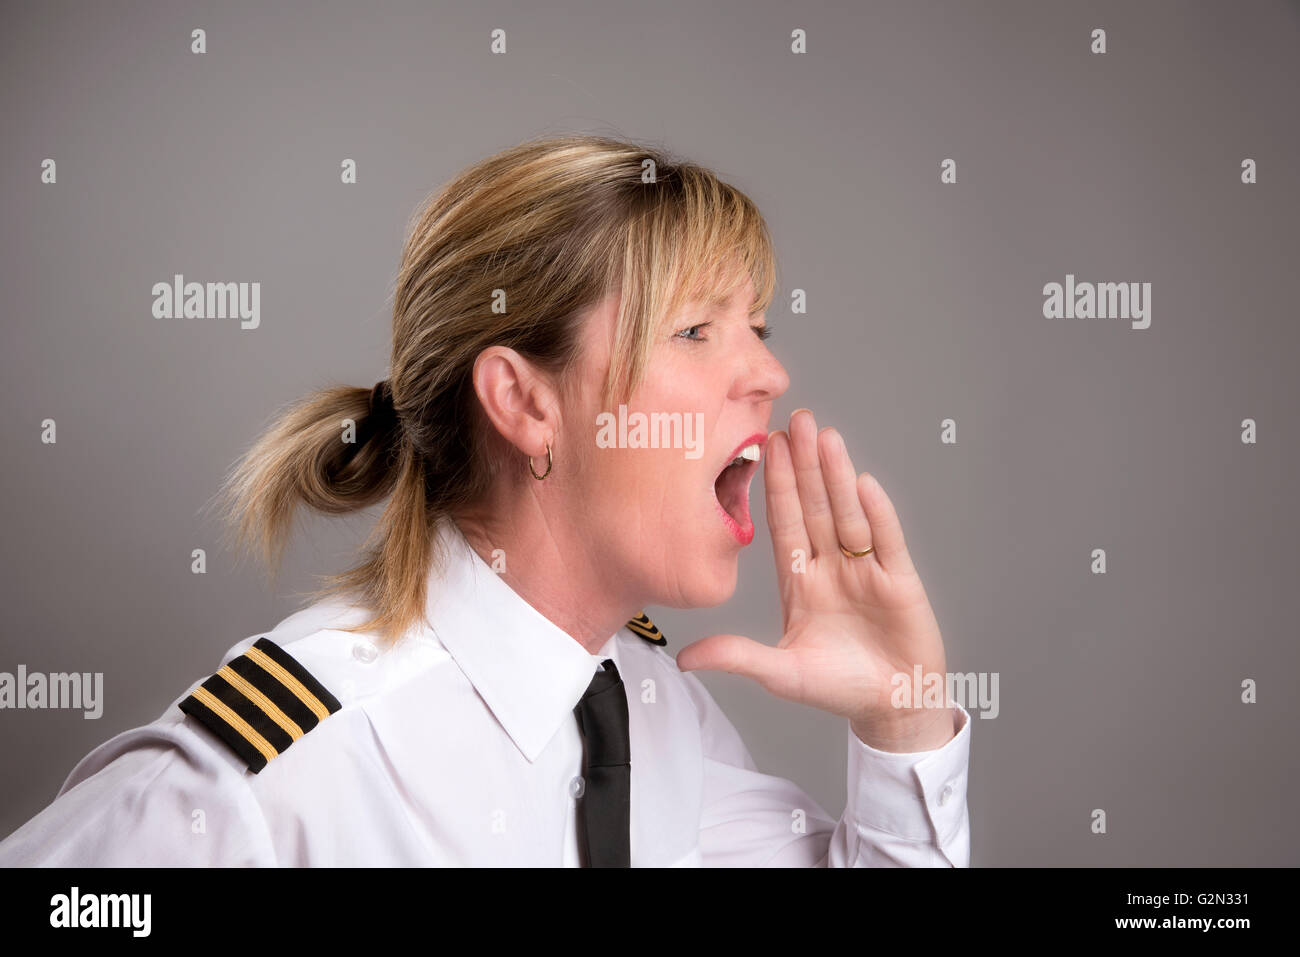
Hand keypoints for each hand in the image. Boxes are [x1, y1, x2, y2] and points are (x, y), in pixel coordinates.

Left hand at [676, 408, 956, 752]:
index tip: (767, 444)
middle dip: (804, 464)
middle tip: (796, 419)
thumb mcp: (780, 673)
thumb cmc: (838, 688)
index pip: (784, 522)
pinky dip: (876, 513)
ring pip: (848, 513)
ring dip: (837, 476)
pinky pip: (886, 540)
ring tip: (826, 436)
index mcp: (801, 581)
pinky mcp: (900, 582)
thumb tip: (684, 658)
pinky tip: (863, 483)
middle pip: (815, 507)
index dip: (776, 484)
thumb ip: (737, 656)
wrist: (893, 708)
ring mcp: (865, 570)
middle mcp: (832, 567)